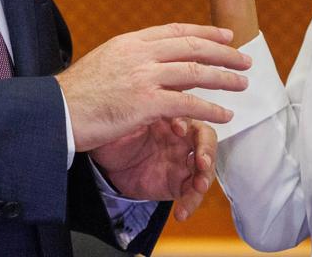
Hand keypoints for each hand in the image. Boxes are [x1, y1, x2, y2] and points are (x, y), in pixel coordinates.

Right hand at [57, 22, 249, 150]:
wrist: (57, 111)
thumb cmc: (78, 94)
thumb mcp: (106, 63)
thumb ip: (134, 61)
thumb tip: (162, 65)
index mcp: (130, 42)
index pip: (176, 31)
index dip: (205, 32)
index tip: (225, 34)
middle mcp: (140, 53)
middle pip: (192, 46)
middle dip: (223, 52)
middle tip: (244, 59)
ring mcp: (144, 76)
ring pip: (196, 71)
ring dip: (224, 78)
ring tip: (242, 83)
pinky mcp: (145, 102)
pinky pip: (188, 103)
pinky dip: (210, 108)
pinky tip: (225, 115)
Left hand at [91, 118, 217, 221]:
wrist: (103, 160)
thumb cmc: (115, 133)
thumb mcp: (123, 120)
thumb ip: (139, 112)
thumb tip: (146, 97)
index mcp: (170, 118)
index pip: (188, 114)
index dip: (188, 122)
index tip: (178, 129)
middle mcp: (180, 139)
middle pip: (206, 141)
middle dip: (207, 151)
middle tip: (202, 162)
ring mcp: (180, 161)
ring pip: (204, 169)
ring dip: (205, 178)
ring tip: (199, 187)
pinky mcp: (177, 183)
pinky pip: (191, 193)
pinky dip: (190, 202)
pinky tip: (182, 212)